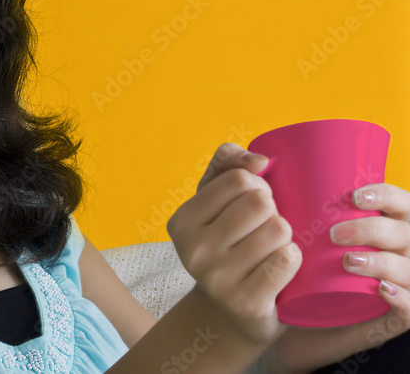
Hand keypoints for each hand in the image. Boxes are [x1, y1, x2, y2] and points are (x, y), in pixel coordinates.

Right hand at [167, 142, 300, 345]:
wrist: (228, 313)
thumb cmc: (227, 245)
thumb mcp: (216, 202)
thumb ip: (229, 165)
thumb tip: (260, 160)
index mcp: (182, 221)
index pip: (238, 180)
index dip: (257, 186)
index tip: (251, 205)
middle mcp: (194, 250)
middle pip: (260, 202)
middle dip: (273, 211)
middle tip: (263, 229)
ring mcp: (218, 279)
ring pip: (279, 229)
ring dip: (285, 237)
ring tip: (270, 249)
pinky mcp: (246, 302)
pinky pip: (288, 259)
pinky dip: (293, 259)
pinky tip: (280, 267)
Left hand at [261, 182, 409, 372]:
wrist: (280, 315)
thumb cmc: (282, 260)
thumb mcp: (275, 225)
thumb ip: (267, 191)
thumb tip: (259, 160)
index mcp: (379, 223)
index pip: (399, 202)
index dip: (386, 195)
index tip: (353, 196)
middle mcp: (394, 251)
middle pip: (405, 232)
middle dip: (375, 229)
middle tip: (336, 233)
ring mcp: (397, 283)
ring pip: (409, 268)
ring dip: (383, 262)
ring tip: (348, 260)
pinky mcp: (391, 318)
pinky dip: (403, 298)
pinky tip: (381, 291)